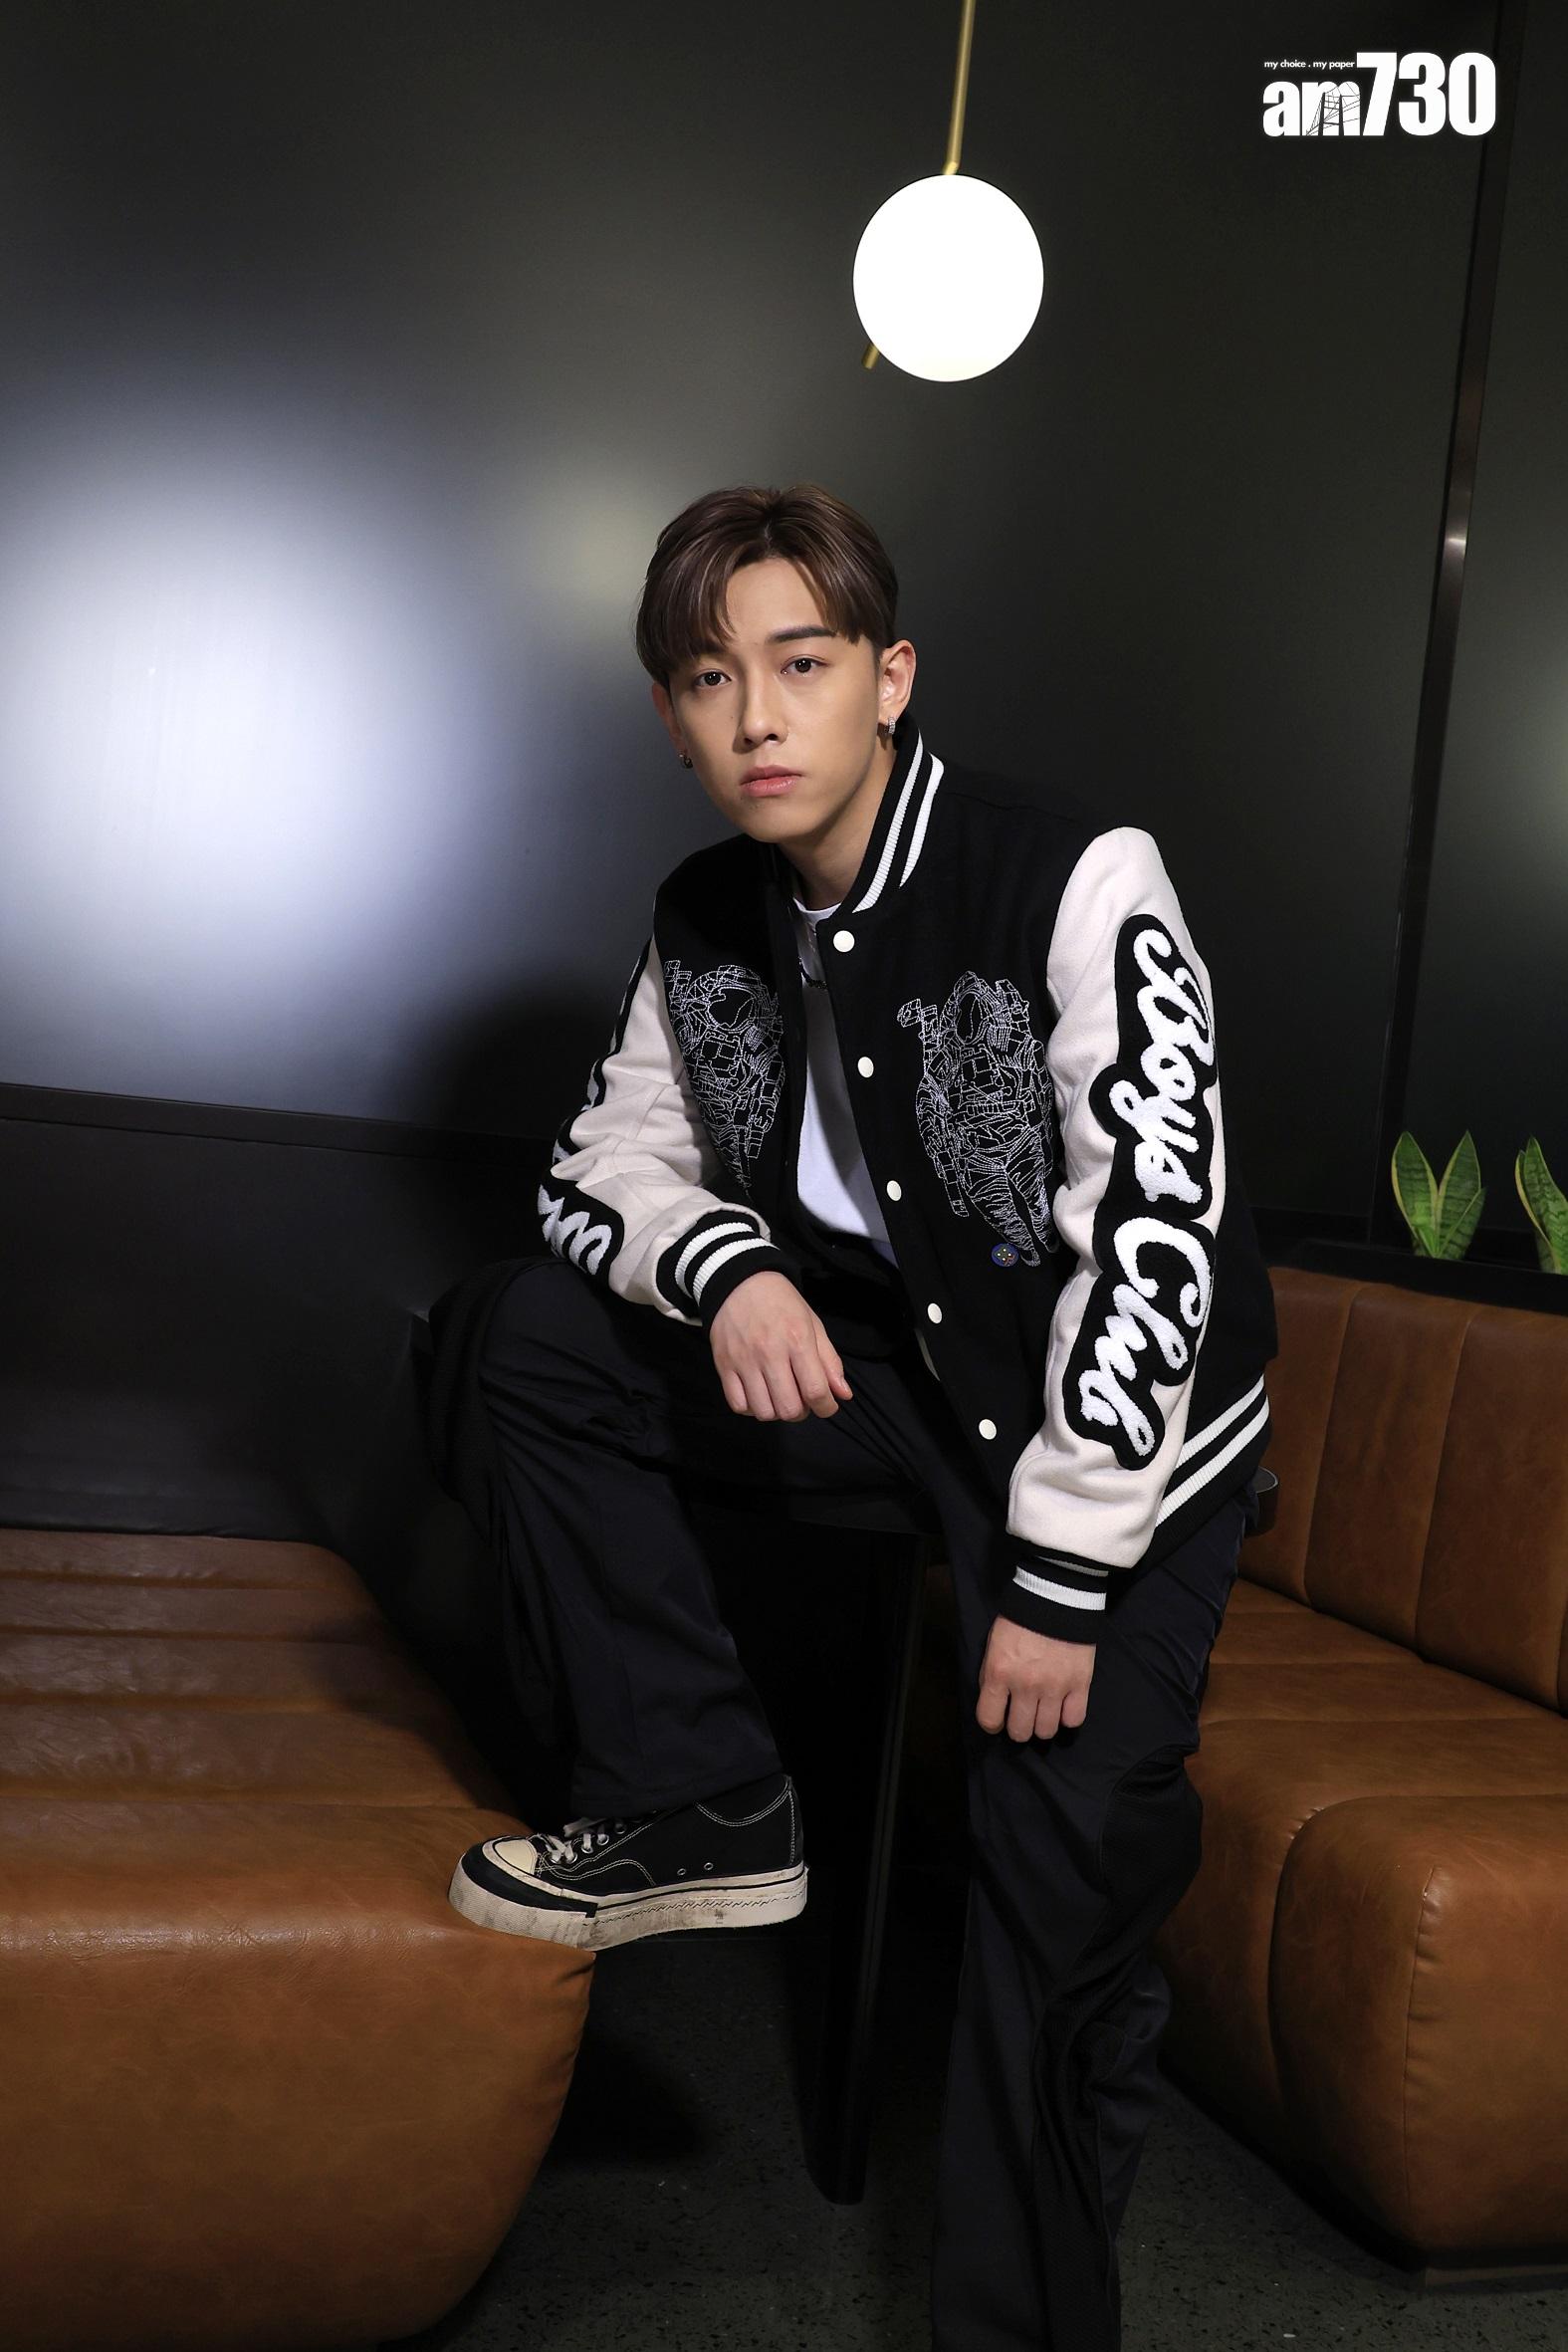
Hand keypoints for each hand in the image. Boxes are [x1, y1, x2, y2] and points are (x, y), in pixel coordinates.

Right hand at [709, 1271, 854, 1421]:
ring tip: (779, 1397)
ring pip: (763, 1412)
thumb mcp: (813, 1324)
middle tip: (801, 1400)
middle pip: (789, 1408)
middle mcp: (770, 1353)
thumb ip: (830, 1361)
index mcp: (797, 1340)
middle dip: (802, 1412)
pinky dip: (751, 1408)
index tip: (827, 1405)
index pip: (816, 1391)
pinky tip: (759, 1395)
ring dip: (777, 1412)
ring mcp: (744, 1361)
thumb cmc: (781, 1303)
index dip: (826, 1407)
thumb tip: (843, 1395)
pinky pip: (738, 1405)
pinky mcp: (724, 1365)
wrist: (740, 1282)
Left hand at [976, 1614, 1094, 1740]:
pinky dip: (1068, 1717)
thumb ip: (991, 1674)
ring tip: (1043, 1711)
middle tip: (1022, 1715)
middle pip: (1020, 1732)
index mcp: (999, 1672)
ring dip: (1043, 1724)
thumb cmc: (1020, 1619)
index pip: (989, 1719)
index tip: (998, 1719)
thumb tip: (995, 1701)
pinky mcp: (1080, 1683)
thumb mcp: (994, 1644)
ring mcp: (1055, 1686)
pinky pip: (1074, 1719)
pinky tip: (1063, 1706)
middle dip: (1018, 1728)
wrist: (1055, 1595)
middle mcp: (1026, 1685)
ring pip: (1047, 1731)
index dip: (992, 1724)